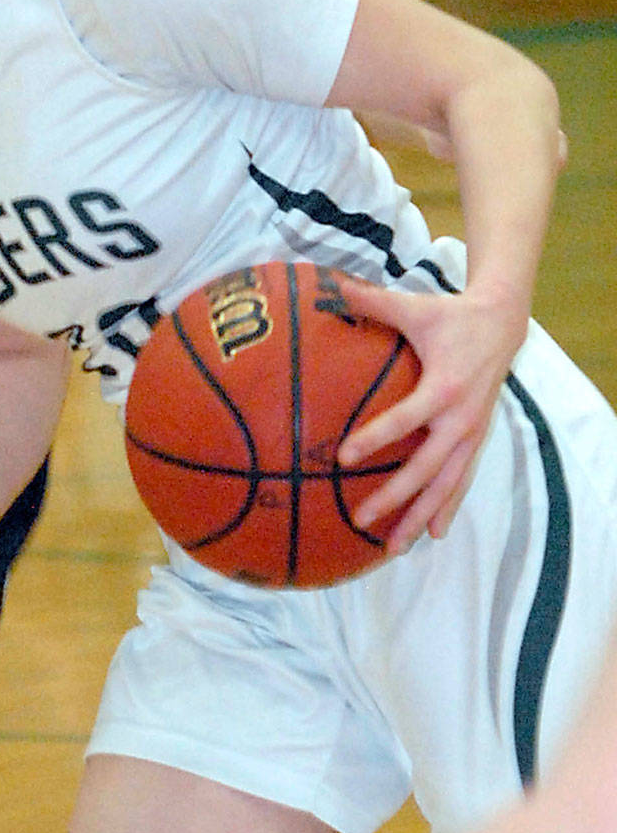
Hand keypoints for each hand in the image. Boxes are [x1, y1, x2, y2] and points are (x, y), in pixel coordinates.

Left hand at [336, 277, 525, 550]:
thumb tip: (329, 286)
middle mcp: (461, 418)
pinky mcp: (475, 440)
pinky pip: (460, 481)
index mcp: (443, 387)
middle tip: (361, 519)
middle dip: (395, 497)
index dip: (375, 439)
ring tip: (392, 547)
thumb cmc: (450, 316)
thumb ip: (371, 300)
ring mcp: (471, 434)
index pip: (405, 420)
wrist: (502, 324)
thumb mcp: (413, 307)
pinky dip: (446, 508)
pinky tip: (431, 535)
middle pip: (426, 467)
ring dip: (420, 516)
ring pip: (446, 485)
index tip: (343, 458)